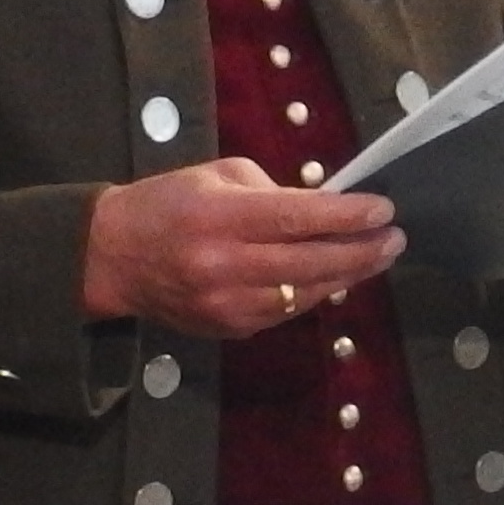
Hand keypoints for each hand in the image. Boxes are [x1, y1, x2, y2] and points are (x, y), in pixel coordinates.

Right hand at [80, 158, 400, 339]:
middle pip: (312, 262)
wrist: (108, 258)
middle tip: (394, 239)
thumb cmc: (164, 204)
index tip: (384, 210)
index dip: (348, 216)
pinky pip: (286, 312)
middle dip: (362, 250)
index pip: (299, 218)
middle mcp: (225, 265)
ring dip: (347, 275)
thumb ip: (270, 192)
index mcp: (219, 218)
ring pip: (306, 293)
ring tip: (374, 258)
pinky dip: (313, 293)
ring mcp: (228, 304)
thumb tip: (322, 210)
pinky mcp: (228, 328)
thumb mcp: (214, 177)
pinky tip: (331, 278)